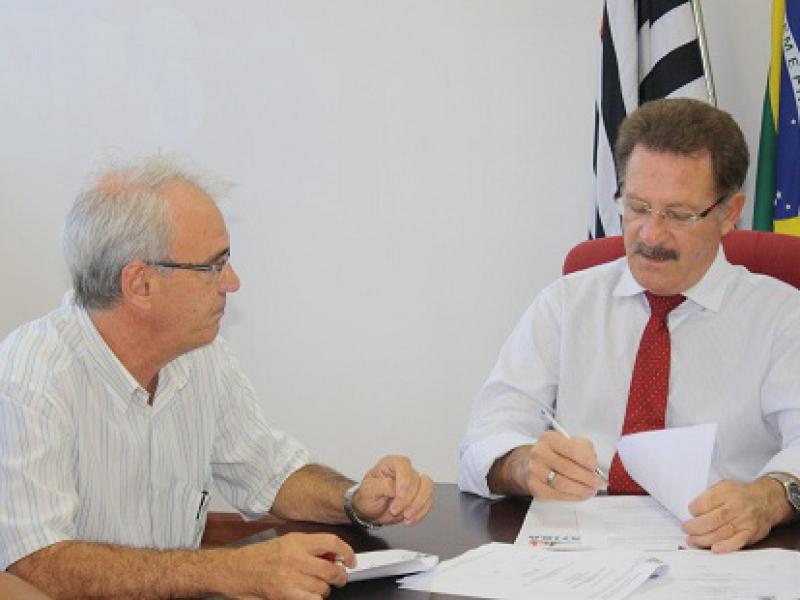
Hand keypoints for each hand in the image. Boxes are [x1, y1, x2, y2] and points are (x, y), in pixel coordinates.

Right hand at [227, 532, 353, 598]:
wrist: (237, 570)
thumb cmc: (261, 556)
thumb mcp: (287, 542)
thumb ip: (310, 547)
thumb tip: (334, 555)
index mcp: (297, 541)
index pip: (331, 542)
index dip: (347, 551)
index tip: (351, 559)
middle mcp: (295, 558)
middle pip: (331, 570)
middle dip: (339, 576)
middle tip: (339, 577)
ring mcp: (290, 578)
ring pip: (323, 589)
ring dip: (324, 590)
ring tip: (316, 586)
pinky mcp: (285, 595)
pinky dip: (315, 599)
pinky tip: (310, 595)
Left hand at [352, 455, 433, 525]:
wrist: (369, 509)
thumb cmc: (367, 496)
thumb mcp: (369, 490)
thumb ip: (383, 486)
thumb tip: (397, 488)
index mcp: (390, 464)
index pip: (403, 464)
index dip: (404, 479)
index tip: (399, 495)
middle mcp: (404, 471)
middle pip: (417, 479)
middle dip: (408, 499)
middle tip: (395, 510)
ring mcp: (413, 483)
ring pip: (427, 488)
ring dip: (418, 505)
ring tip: (406, 517)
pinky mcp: (419, 496)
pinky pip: (428, 502)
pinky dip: (421, 512)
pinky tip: (410, 520)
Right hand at [501, 431, 601, 499]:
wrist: (530, 464)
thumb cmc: (555, 453)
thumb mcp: (568, 442)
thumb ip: (584, 448)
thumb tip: (594, 463)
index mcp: (549, 438)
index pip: (572, 448)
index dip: (587, 459)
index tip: (595, 466)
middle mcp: (539, 453)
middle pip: (569, 468)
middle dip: (587, 477)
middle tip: (597, 482)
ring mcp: (535, 470)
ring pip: (563, 484)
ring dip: (582, 489)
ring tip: (591, 490)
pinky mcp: (535, 486)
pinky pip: (558, 495)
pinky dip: (573, 496)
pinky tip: (581, 494)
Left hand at [683, 478, 792, 552]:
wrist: (767, 500)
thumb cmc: (740, 494)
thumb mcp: (724, 486)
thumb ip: (709, 496)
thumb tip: (693, 511)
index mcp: (726, 492)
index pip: (705, 503)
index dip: (694, 509)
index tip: (690, 512)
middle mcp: (736, 507)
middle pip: (711, 520)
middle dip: (694, 527)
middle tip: (686, 529)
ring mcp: (744, 521)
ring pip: (721, 533)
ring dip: (703, 539)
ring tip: (692, 540)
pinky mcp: (751, 533)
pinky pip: (737, 542)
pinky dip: (725, 546)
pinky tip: (714, 549)